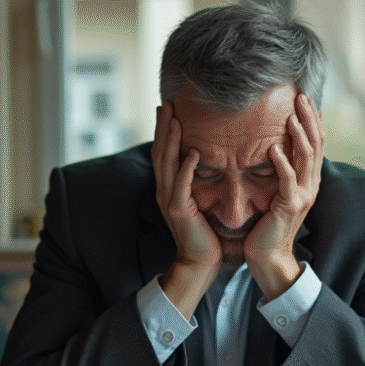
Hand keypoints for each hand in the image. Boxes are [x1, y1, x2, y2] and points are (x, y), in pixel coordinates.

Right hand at [152, 102, 220, 317]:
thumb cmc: (204, 234)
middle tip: (166, 103)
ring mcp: (170, 201)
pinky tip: (194, 152)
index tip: (167, 108)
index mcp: (169, 188)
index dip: (163, 130)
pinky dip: (187, 168)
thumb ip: (196, 182)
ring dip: (170, 141)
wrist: (199, 262)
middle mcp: (165, 191)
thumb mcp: (198, 202)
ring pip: (168, 165)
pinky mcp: (181, 212)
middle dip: (163, 127)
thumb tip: (203, 161)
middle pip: (160, 152)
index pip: (164, 152)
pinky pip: (182, 186)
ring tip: (175, 119)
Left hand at [244, 93, 323, 299]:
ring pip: (306, 159)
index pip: (316, 143)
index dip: (313, 120)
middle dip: (309, 119)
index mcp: (309, 180)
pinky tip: (273, 150)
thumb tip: (278, 148)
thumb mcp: (279, 192)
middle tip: (302, 97)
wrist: (268, 255)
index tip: (306, 99)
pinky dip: (282, 164)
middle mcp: (310, 185)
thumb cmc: (268, 224)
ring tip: (291, 116)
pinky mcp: (290, 206)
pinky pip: (287, 181)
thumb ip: (283, 172)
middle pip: (315, 144)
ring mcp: (303, 196)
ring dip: (299, 135)